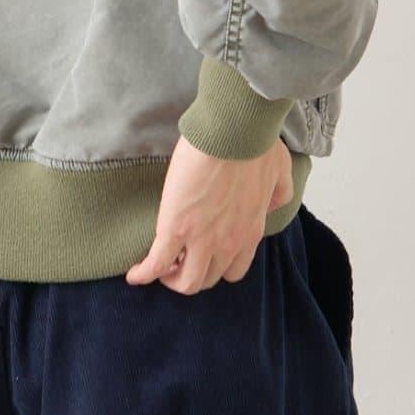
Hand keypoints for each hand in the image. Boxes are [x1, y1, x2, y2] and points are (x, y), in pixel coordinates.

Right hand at [125, 135, 293, 292]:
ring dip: (171, 277)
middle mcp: (229, 243)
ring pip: (186, 282)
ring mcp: (202, 239)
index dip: (217, 266)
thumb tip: (270, 203)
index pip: (234, 270)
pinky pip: (156, 264)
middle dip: (193, 272)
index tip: (205, 254)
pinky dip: (143, 274)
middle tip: (179, 258)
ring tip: (160, 265)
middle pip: (209, 279)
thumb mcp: (280, 173)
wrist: (233, 132)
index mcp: (250, 231)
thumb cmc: (256, 145)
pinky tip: (134, 274)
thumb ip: (278, 194)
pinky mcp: (175, 229)